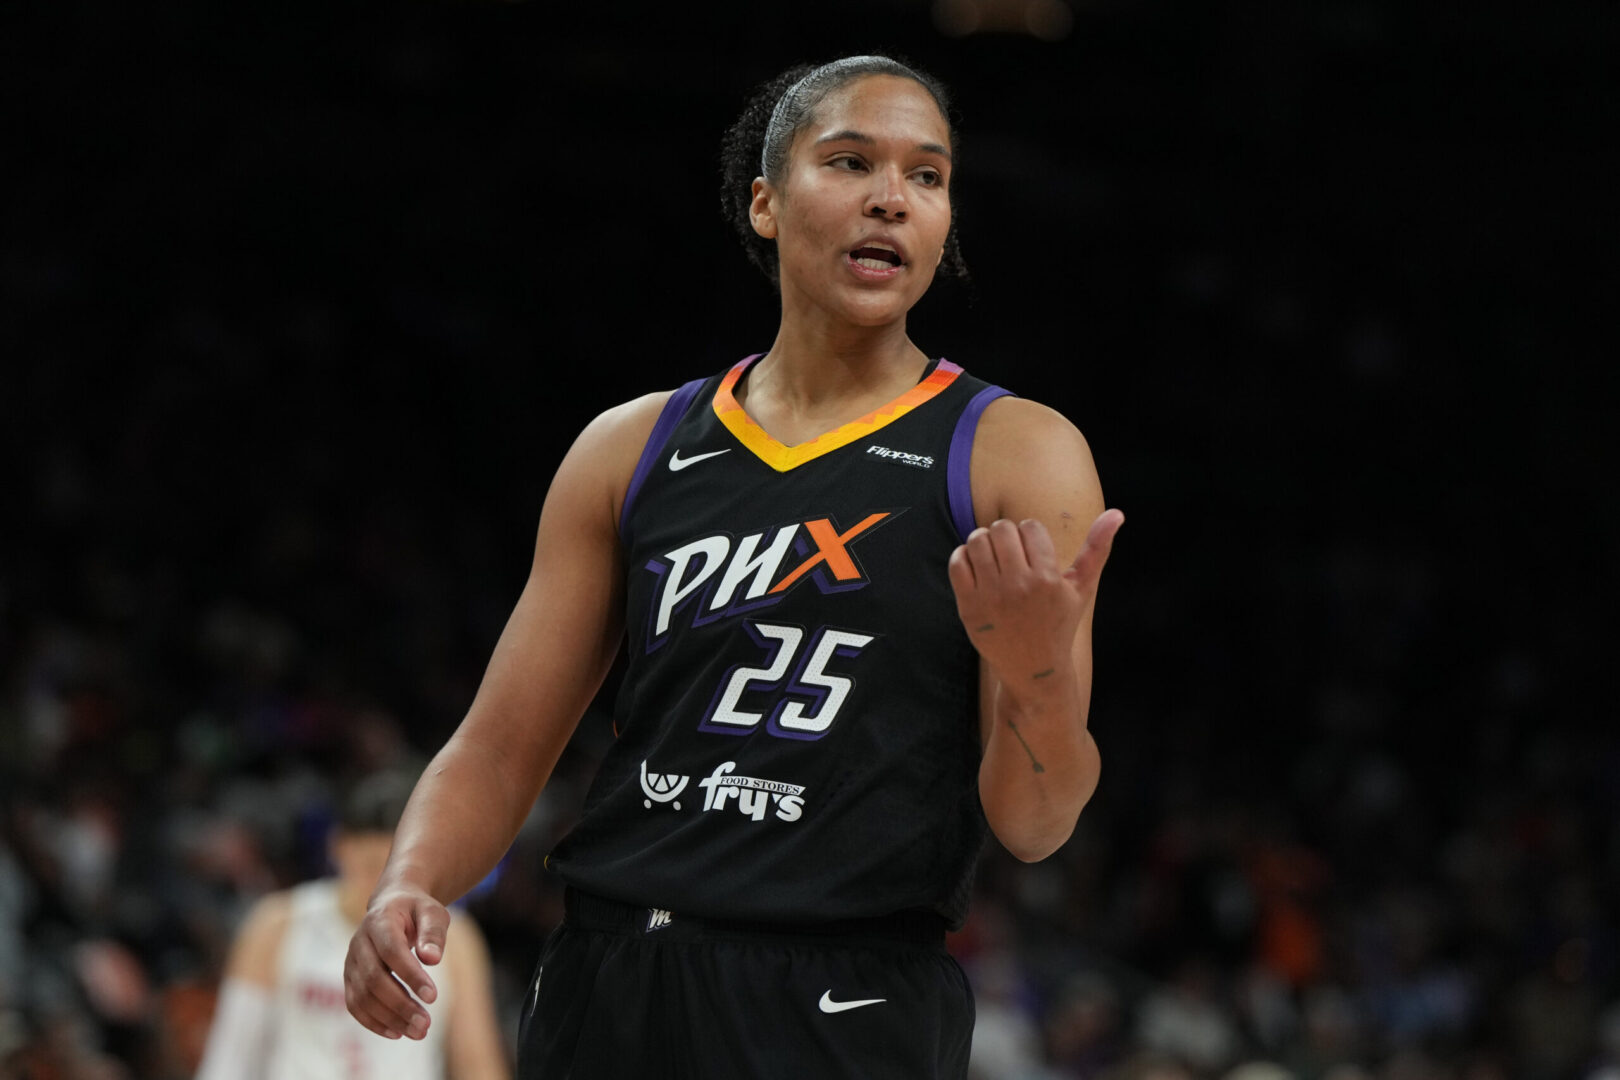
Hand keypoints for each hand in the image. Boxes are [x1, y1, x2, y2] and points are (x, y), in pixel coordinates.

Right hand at [343, 885, 448, 1040]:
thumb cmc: (416, 911)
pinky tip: (397, 1032)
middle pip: (374, 979)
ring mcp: (351, 961)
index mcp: (380, 921)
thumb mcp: (432, 912)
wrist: (392, 905)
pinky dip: (373, 1022)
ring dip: (389, 1018)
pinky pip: (355, 1004)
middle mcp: (360, 942)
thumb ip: (433, 933)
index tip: (433, 997)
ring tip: (418, 1032)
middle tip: (425, 1025)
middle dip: (400, 1005)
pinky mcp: (350, 978)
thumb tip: (432, 959)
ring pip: (363, 996)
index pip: (392, 951)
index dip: (410, 975)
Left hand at [948, 510, 1123, 684]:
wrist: (1033, 669)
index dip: (1030, 534)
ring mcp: (991, 597)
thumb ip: (1097, 549)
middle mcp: (1019, 586)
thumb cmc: (1059, 623)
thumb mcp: (1081, 589)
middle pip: (1001, 529)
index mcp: (1048, 579)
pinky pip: (958, 563)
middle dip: (1005, 534)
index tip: (1032, 551)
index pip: (1030, 527)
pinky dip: (963, 556)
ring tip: (993, 556)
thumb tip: (1117, 512)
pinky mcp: (969, 607)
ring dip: (983, 542)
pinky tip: (976, 567)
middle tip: (1010, 551)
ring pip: (978, 541)